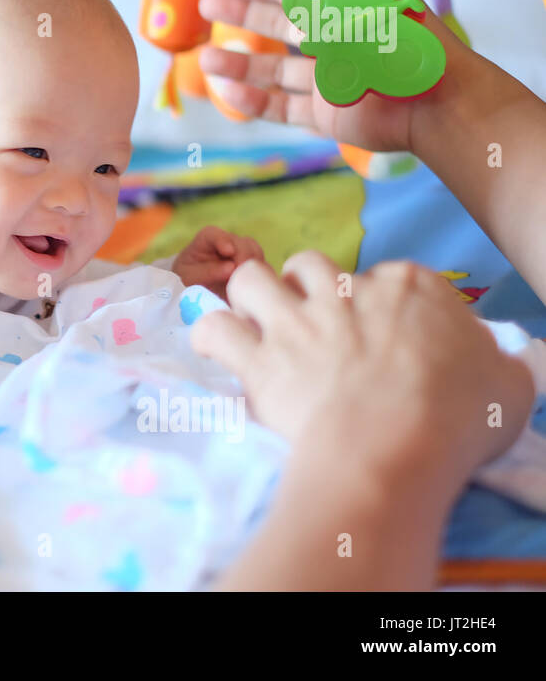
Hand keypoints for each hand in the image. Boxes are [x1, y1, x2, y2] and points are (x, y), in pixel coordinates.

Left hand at [172, 225, 264, 299]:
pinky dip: (262, 278)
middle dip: (244, 257)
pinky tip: (256, 290)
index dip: (223, 240)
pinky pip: (264, 270)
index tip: (228, 251)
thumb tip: (231, 268)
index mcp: (207, 239)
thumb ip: (207, 271)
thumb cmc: (187, 279)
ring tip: (247, 285)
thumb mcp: (190, 276)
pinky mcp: (252, 269)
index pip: (215, 234)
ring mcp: (243, 255)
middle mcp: (229, 243)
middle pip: (244, 243)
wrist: (193, 291)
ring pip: (257, 255)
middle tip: (241, 275)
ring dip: (255, 268)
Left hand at [190, 250, 534, 481]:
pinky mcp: (258, 358)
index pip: (386, 278)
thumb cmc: (459, 419)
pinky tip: (217, 349)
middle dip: (304, 287)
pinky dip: (210, 336)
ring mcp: (294, 321)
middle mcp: (344, 292)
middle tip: (310, 324)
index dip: (378, 307)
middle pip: (310, 266)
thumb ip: (491, 362)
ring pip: (251, 278)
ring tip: (256, 323)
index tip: (382, 338)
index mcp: (409, 287)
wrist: (392, 450)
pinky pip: (213, 328)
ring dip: (249, 296)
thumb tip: (490, 362)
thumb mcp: (505, 383)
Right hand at [197, 0, 468, 152]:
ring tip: (203, 55)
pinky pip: (282, 108)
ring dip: (239, 61)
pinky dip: (253, 102)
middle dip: (242, 13)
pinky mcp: (325, 115)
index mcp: (347, 10)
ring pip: (273, 69)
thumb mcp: (355, 6)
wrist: (432, 103)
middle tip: (207, 3)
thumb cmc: (400, 45)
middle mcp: (335, 42)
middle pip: (280, 25)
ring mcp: (328, 81)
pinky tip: (226, 91)